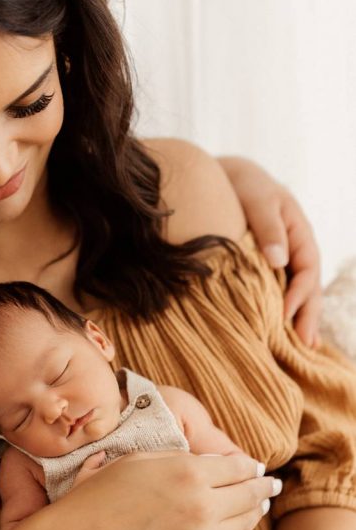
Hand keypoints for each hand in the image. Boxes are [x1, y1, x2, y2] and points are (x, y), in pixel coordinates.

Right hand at [45, 451, 276, 529]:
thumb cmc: (97, 498)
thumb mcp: (137, 461)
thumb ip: (177, 459)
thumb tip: (207, 462)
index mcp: (188, 471)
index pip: (239, 465)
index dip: (249, 465)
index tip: (253, 467)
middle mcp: (202, 505)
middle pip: (251, 493)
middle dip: (261, 487)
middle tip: (269, 485)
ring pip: (245, 523)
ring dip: (253, 512)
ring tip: (257, 505)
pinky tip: (231, 529)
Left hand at [219, 155, 320, 346]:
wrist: (222, 178)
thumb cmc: (242, 185)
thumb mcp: (258, 198)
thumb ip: (268, 227)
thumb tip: (278, 260)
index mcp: (298, 234)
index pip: (307, 269)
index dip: (300, 294)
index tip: (286, 315)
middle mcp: (293, 252)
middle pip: (307, 288)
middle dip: (307, 317)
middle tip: (305, 347)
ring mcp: (279, 263)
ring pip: (293, 295)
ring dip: (295, 321)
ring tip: (297, 351)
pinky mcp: (261, 272)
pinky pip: (273, 295)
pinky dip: (276, 314)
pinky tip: (273, 336)